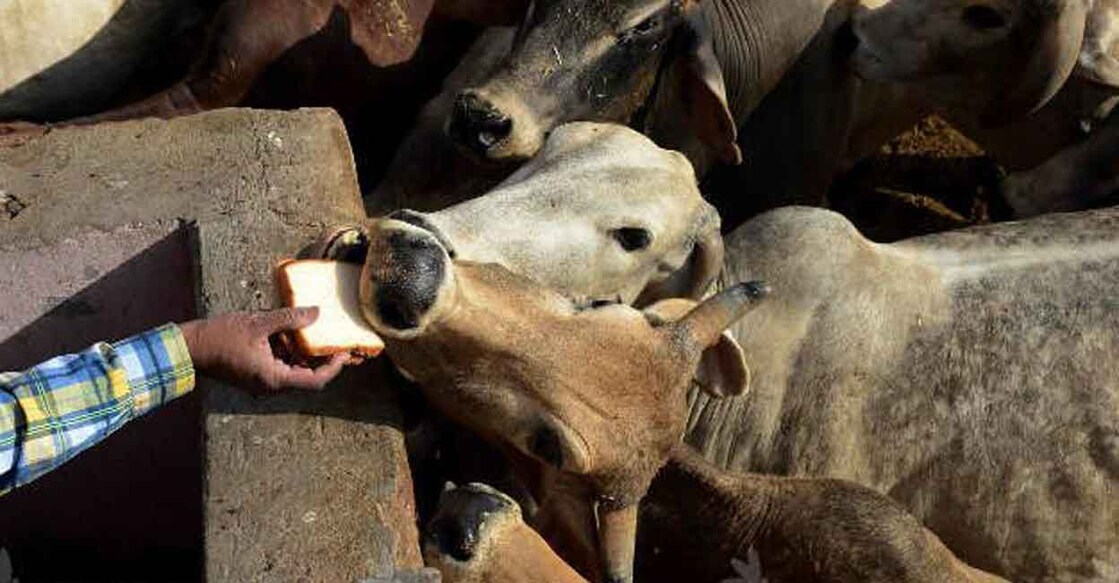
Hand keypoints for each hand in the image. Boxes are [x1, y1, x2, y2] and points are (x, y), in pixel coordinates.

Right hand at [180, 307, 348, 391]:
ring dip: (303, 352)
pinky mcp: (255, 374)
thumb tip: (316, 312)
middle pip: (307, 375)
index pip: (315, 380)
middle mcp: (271, 386)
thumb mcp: (258, 323)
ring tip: (312, 329)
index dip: (334, 367)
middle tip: (336, 339)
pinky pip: (279, 365)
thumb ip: (290, 319)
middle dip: (322, 358)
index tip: (344, 351)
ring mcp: (262, 381)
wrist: (188, 349)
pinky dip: (288, 351)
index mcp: (275, 379)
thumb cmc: (220, 337)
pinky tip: (288, 331)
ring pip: (293, 369)